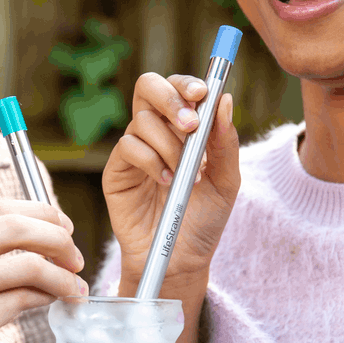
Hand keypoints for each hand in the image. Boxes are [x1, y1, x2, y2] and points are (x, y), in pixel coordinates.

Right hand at [0, 200, 86, 342]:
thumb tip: (23, 240)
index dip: (39, 213)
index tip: (62, 227)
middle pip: (15, 226)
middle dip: (58, 237)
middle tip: (76, 255)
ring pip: (27, 265)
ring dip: (63, 274)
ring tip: (75, 286)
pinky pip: (22, 301)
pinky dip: (48, 298)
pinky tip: (56, 303)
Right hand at [103, 73, 240, 299]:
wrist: (181, 259)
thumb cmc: (204, 221)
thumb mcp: (226, 181)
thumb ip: (225, 142)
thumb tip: (223, 99)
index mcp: (183, 129)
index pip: (178, 88)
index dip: (186, 83)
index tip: (201, 93)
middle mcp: (156, 133)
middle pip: (148, 87)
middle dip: (170, 98)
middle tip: (190, 124)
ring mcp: (134, 151)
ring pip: (142, 120)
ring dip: (169, 144)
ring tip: (184, 175)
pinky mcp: (117, 172)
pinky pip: (128, 147)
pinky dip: (151, 161)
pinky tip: (166, 182)